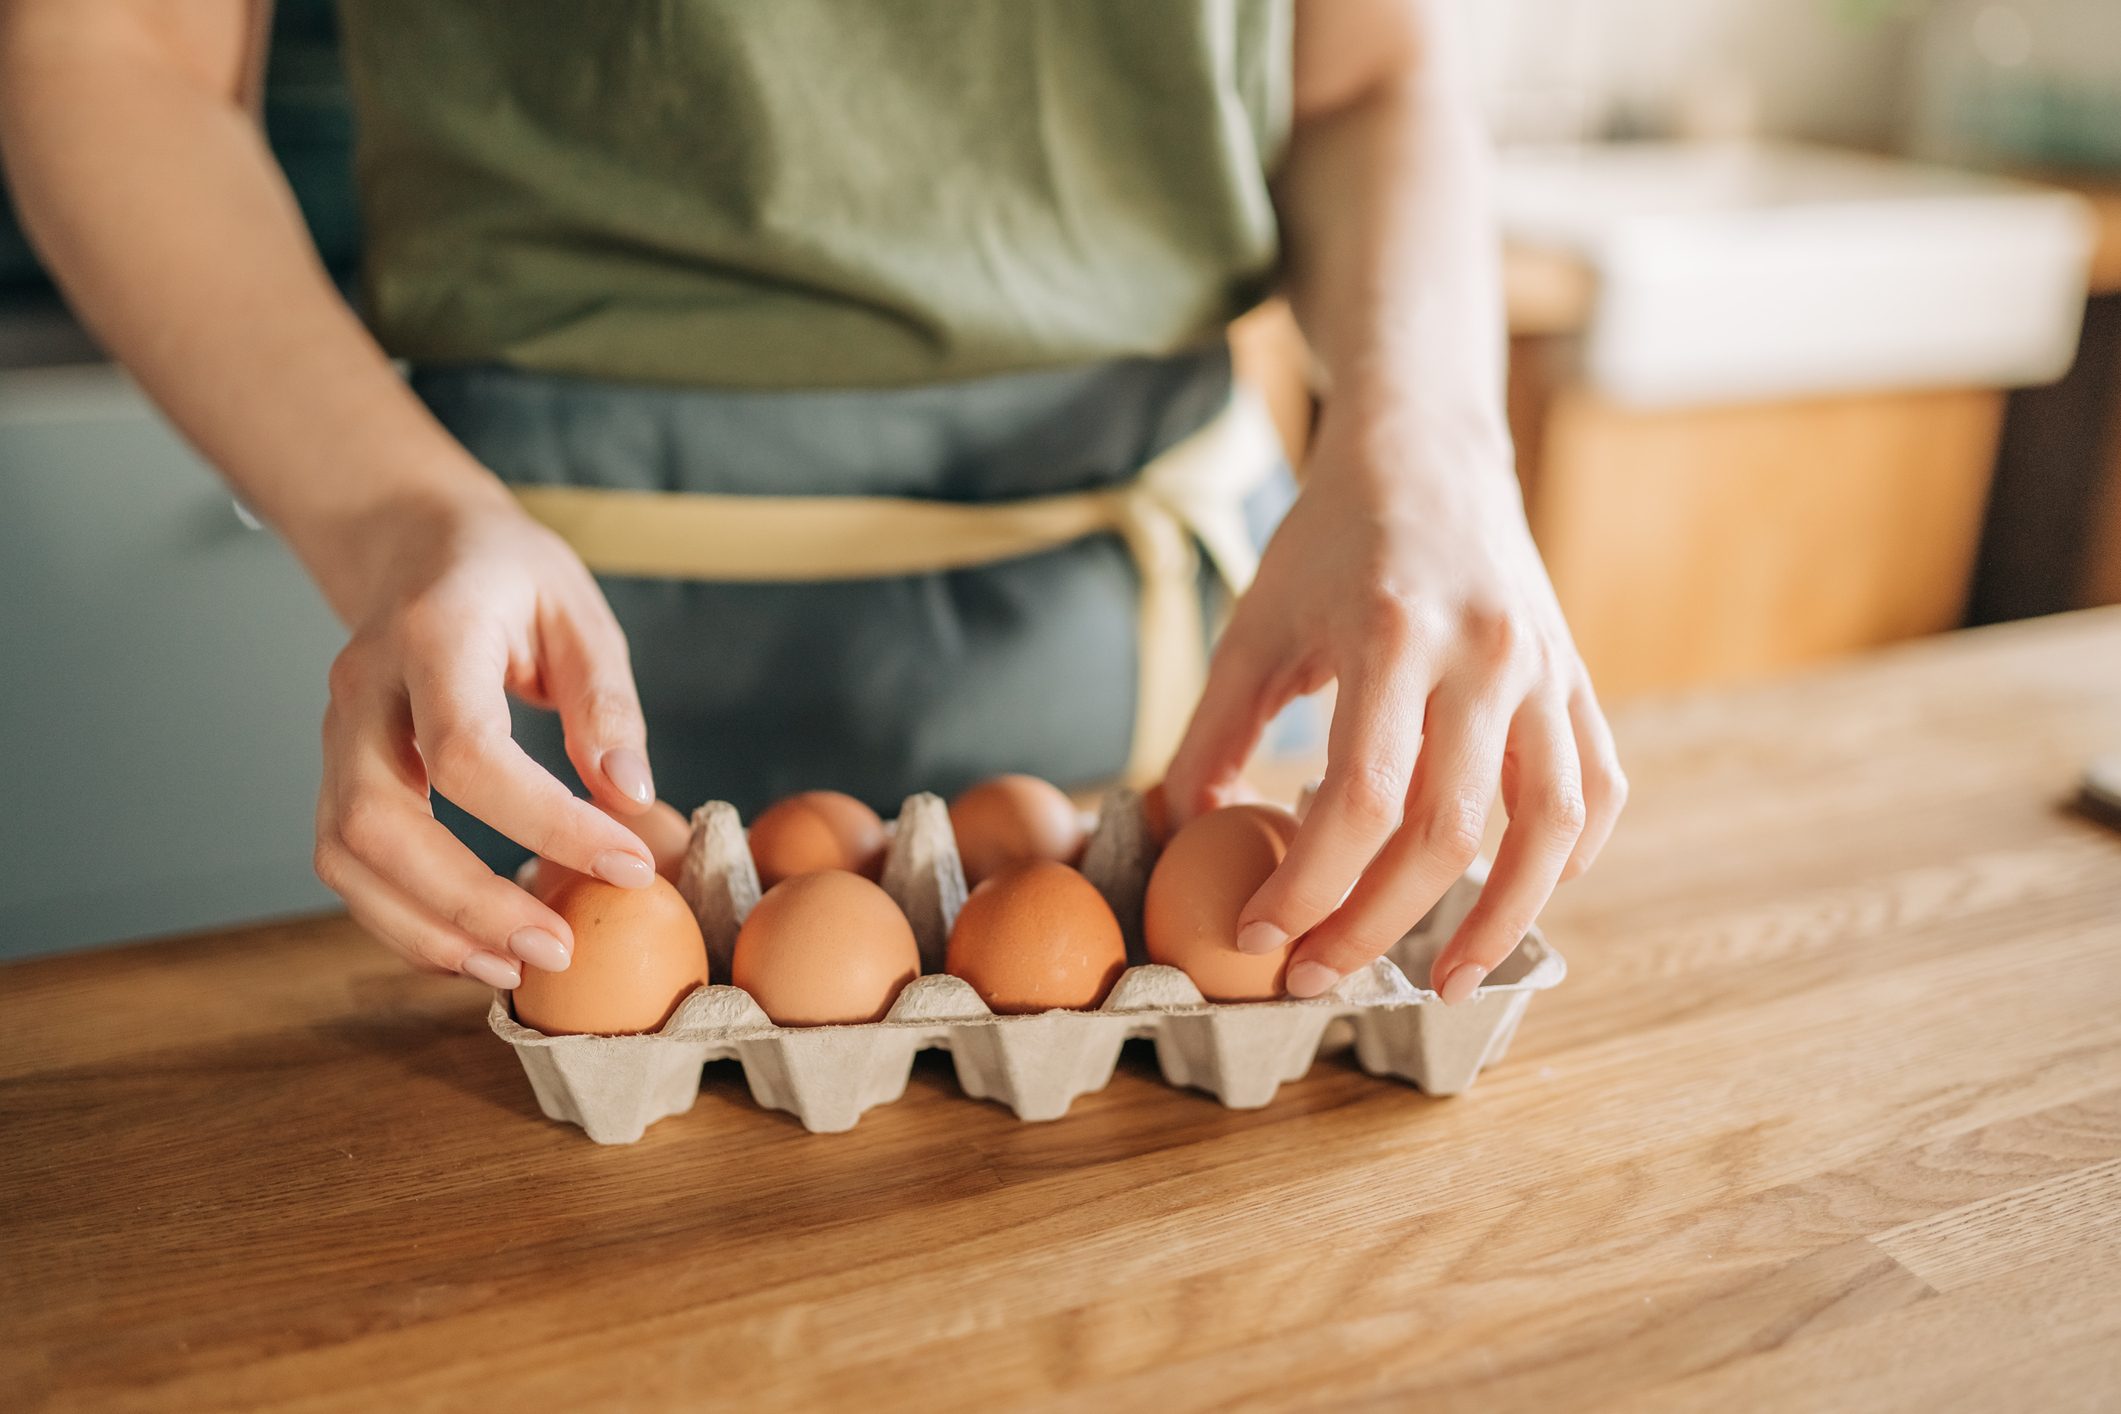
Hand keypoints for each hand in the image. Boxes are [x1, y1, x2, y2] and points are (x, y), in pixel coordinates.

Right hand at [310, 490, 660, 986]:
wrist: (412, 542)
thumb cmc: (504, 572)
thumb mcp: (577, 608)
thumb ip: (605, 700)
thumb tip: (632, 796)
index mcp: (432, 635)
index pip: (470, 751)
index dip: (547, 822)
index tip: (628, 864)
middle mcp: (363, 689)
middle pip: (379, 819)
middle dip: (466, 901)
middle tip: (556, 948)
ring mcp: (335, 733)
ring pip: (344, 854)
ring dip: (425, 928)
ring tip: (515, 968)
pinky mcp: (335, 772)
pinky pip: (347, 863)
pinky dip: (404, 919)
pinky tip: (474, 947)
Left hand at [1163, 393, 1625, 1001]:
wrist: (1427, 452)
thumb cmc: (1329, 540)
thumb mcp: (1256, 622)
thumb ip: (1214, 729)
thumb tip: (1177, 831)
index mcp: (1395, 633)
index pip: (1360, 798)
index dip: (1307, 885)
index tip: (1260, 935)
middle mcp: (1486, 653)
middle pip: (1444, 833)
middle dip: (1374, 924)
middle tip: (1317, 977)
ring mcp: (1546, 667)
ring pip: (1543, 829)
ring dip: (1496, 923)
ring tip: (1442, 984)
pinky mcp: (1577, 676)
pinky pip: (1593, 787)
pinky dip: (1568, 856)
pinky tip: (1524, 897)